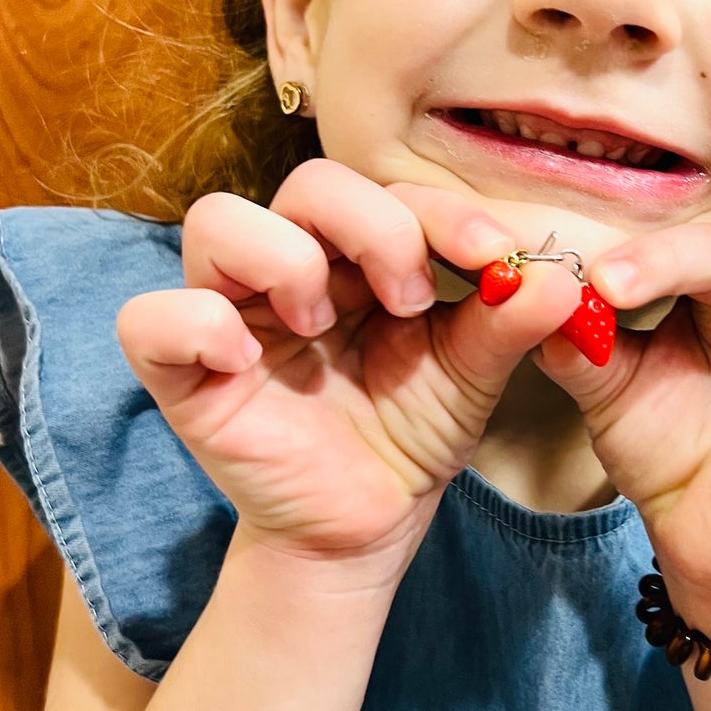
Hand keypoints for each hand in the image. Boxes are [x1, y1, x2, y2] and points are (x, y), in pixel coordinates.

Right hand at [115, 158, 583, 575]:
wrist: (366, 526)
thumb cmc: (410, 433)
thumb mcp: (471, 373)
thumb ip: (509, 320)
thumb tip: (561, 276)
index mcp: (358, 252)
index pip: (387, 189)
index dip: (439, 210)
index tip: (492, 254)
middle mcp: (289, 265)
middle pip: (307, 183)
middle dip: (371, 225)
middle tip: (411, 297)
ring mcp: (229, 312)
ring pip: (215, 220)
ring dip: (284, 258)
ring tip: (325, 322)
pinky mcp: (181, 373)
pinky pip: (149, 319)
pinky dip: (198, 325)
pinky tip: (248, 360)